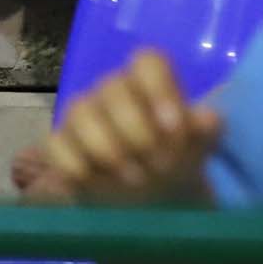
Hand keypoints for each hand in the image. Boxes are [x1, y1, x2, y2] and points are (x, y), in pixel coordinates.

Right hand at [42, 49, 221, 206]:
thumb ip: (205, 132)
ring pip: (80, 110)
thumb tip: (207, 118)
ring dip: (107, 147)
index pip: (147, 61)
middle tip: (159, 164)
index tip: (174, 128)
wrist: (151, 201)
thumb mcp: (198, 149)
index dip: (159, 90)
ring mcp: (82, 115)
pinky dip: (74, 163)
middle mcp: (113, 90)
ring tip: (134, 178)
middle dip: (136, 129)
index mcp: (150, 80)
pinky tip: (96, 181)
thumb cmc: (177, 161)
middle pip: (112, 86)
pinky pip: (55, 143)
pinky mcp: (59, 144)